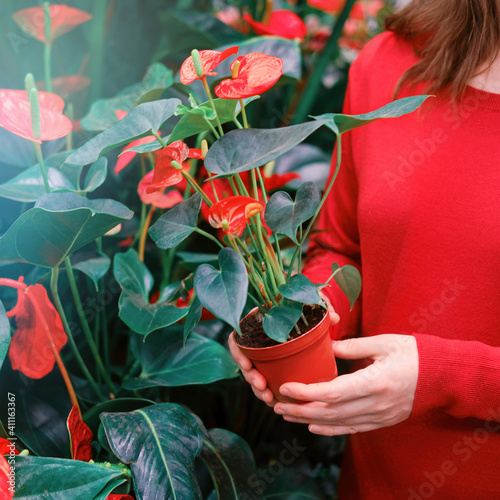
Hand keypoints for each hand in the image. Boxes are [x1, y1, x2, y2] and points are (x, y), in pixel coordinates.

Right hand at [228, 294, 340, 406]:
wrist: (305, 322)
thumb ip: (321, 312)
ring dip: (258, 389)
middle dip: (250, 376)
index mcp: (257, 327)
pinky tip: (275, 401)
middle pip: (244, 362)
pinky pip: (263, 384)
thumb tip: (335, 318)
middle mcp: (256, 343)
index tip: (247, 363)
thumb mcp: (310, 311)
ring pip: (253, 376)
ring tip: (269, 398)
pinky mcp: (269, 370)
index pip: (237, 339)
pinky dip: (267, 393)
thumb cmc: (303, 314)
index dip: (238, 352)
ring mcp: (261, 358)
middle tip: (262, 385)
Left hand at [273, 334, 418, 435]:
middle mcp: (375, 404)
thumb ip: (352, 346)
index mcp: (375, 382)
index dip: (306, 392)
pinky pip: (352, 429)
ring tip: (287, 414)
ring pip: (338, 423)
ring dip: (309, 420)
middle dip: (300, 410)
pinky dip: (331, 430)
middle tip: (277, 404)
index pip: (333, 392)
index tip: (286, 387)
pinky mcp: (382, 420)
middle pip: (331, 412)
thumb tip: (326, 348)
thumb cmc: (413, 353)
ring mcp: (379, 416)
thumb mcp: (383, 342)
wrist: (442, 376)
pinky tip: (313, 427)